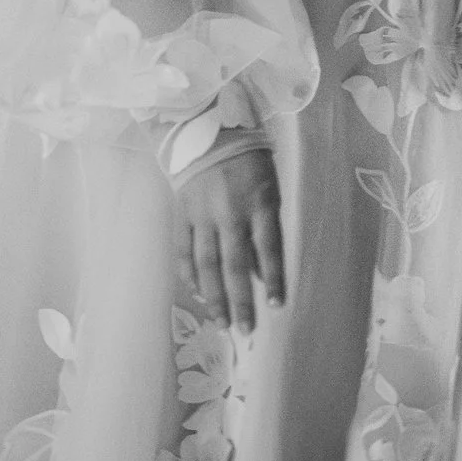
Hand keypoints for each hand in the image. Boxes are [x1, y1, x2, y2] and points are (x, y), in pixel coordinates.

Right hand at [173, 146, 284, 334]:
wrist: (207, 130)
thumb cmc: (249, 161)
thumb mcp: (269, 189)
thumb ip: (267, 229)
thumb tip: (263, 272)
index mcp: (259, 203)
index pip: (270, 249)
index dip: (275, 279)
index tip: (279, 306)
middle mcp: (230, 212)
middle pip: (235, 264)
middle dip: (242, 300)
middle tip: (246, 330)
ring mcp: (203, 215)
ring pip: (207, 264)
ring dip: (215, 297)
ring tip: (222, 323)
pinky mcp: (183, 214)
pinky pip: (185, 251)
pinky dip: (191, 275)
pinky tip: (198, 294)